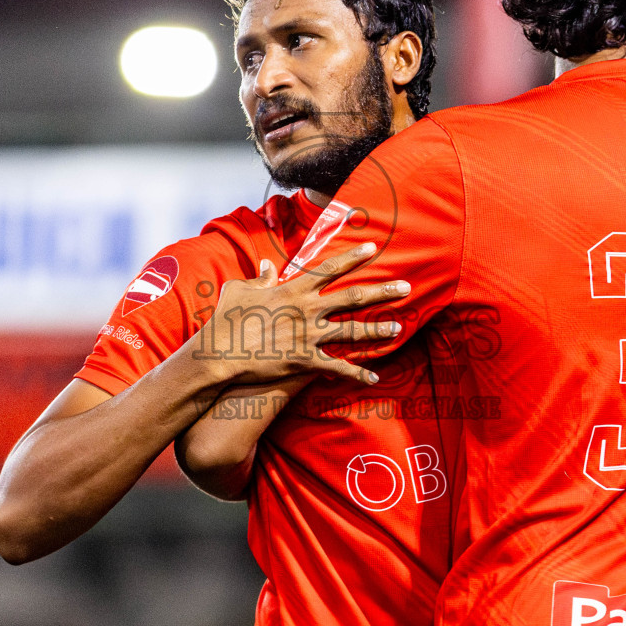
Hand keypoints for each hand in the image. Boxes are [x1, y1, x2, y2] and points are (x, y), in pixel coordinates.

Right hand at [198, 242, 408, 385]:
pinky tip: (375, 378)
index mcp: (293, 289)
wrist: (219, 354)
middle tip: (406, 287)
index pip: (330, 268)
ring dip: (378, 330)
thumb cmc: (225, 320)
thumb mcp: (239, 289)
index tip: (374, 248)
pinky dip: (358, 373)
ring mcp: (309, 336)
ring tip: (399, 327)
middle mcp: (308, 310)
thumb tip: (268, 266)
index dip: (354, 257)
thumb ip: (259, 277)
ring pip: (353, 331)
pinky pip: (338, 368)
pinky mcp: (305, 361)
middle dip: (383, 291)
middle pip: (354, 297)